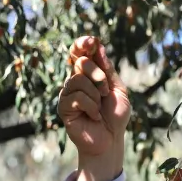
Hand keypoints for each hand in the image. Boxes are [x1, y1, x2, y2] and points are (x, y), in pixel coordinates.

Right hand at [58, 36, 130, 158]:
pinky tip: (94, 116)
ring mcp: (68, 93)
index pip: (80, 52)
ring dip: (95, 94)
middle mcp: (75, 80)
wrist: (111, 140)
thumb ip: (108, 69)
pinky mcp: (63, 107)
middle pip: (81, 62)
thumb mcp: (117, 89)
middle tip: (105, 91)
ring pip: (78, 79)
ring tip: (100, 107)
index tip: (91, 41)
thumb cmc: (115, 116)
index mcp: (88, 73)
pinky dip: (91, 106)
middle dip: (98, 74)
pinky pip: (76, 97)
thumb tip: (98, 46)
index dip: (83, 43)